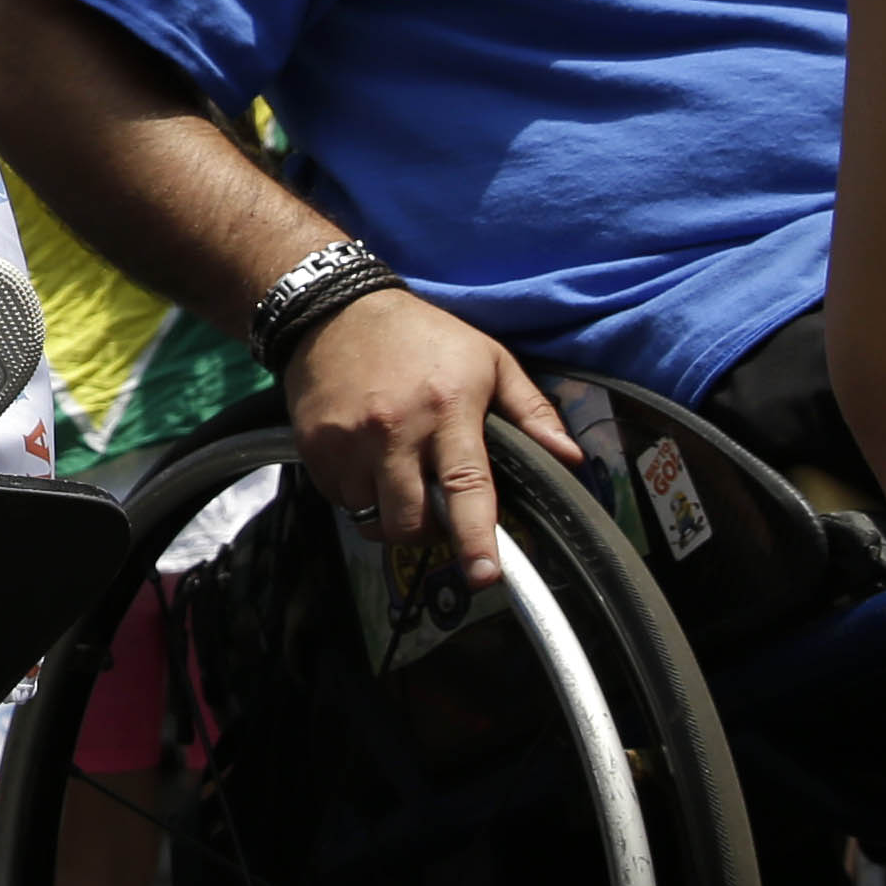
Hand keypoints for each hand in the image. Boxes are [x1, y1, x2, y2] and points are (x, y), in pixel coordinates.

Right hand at [281, 292, 578, 587]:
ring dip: (390, 512)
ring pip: (371, 518)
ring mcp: (348, 441)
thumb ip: (532, 411)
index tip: (485, 576)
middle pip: (410, 522)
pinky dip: (357, 494)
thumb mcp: (490, 360)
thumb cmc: (424, 336)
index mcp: (447, 410)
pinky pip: (339, 500)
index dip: (476, 538)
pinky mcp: (314, 447)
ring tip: (399, 478)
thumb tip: (571, 459)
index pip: (466, 487)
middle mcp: (395, 430)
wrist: (335, 309)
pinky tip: (367, 463)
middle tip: (435, 510)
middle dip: (427, 532)